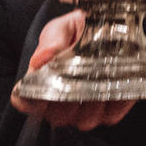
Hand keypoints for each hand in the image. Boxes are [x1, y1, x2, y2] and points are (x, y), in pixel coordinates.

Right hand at [9, 10, 134, 129]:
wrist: (109, 24)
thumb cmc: (78, 29)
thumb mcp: (62, 28)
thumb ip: (52, 40)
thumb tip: (41, 58)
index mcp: (41, 82)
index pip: (25, 102)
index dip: (30, 101)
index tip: (42, 89)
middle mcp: (61, 103)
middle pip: (57, 117)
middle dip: (68, 101)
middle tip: (81, 77)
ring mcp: (86, 110)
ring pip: (85, 121)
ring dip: (94, 102)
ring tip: (103, 77)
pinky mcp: (111, 110)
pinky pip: (112, 115)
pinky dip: (117, 102)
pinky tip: (120, 81)